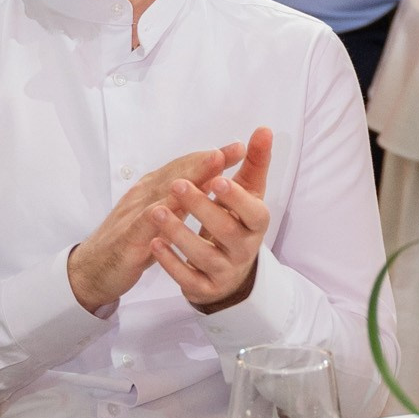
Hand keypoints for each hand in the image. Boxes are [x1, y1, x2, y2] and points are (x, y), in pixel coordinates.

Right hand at [68, 139, 244, 310]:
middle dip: (206, 159)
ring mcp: (133, 214)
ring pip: (164, 191)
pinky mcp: (126, 238)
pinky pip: (142, 224)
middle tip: (233, 148)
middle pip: (178, 173)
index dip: (211, 158)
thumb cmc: (130, 240)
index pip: (185, 168)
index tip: (239, 147)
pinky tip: (170, 207)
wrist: (92, 268)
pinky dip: (156, 214)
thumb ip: (180, 200)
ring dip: (188, 176)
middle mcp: (144, 195)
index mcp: (153, 190)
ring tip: (213, 164)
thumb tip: (206, 183)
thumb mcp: (160, 218)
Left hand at [144, 126, 272, 311]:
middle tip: (178, 185)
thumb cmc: (237, 222)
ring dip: (179, 233)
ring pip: (203, 256)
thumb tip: (264, 129)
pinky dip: (170, 262)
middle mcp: (244, 250)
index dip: (237, 198)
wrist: (230, 270)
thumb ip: (255, 162)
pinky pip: (188, 278)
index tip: (217, 178)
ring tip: (157, 212)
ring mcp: (224, 272)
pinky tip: (154, 243)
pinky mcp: (205, 288)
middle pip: (226, 231)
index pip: (254, 212)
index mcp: (256, 225)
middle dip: (202, 207)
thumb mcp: (248, 194)